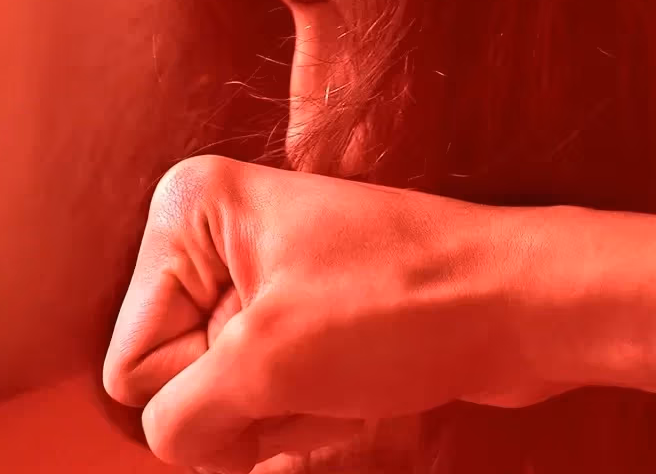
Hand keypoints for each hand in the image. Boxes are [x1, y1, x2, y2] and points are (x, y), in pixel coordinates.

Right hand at [103, 155, 574, 471]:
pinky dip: (316, 426)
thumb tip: (169, 442)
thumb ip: (180, 417)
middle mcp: (219, 240)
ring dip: (289, 421)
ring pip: (229, 409)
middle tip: (323, 371)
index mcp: (190, 212)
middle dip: (249, 406)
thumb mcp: (267, 364)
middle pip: (177, 389)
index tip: (278, 353)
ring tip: (351, 382)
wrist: (522, 309)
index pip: (133, 365)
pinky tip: (364, 406)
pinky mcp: (312, 328)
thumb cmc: (406, 306)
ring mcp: (267, 286)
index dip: (204, 386)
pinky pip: (276, 410)